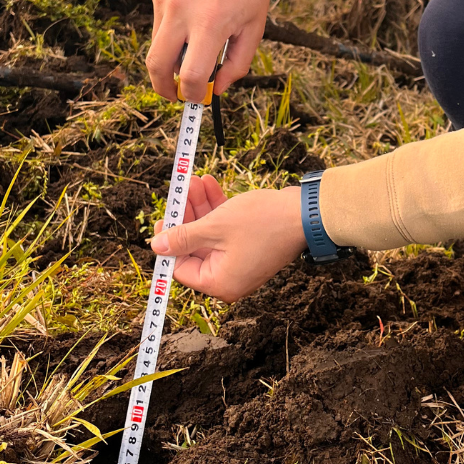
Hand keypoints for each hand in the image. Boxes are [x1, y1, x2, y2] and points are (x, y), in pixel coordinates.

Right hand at [147, 0, 274, 102]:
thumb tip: (217, 89)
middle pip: (156, 66)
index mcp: (210, 24)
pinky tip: (193, 14)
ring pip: (157, 44)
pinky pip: (159, 21)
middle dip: (163, 88)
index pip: (190, 76)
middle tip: (175, 94)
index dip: (192, 94)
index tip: (197, 98)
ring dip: (171, 55)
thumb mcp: (255, 26)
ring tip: (195, 43)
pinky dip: (172, 30)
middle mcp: (181, 11)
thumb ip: (237, 63)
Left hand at [150, 175, 304, 301]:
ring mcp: (241, 262)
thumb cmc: (263, 223)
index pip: (181, 267)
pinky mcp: (250, 246)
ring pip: (209, 235)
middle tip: (181, 191)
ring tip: (196, 181)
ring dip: (201, 208)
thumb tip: (156, 246)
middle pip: (195, 248)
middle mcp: (230, 278)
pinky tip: (211, 185)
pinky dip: (217, 210)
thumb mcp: (215, 227)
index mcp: (220, 283)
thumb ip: (183, 237)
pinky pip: (225, 231)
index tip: (164, 217)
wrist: (306, 214)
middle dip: (187, 216)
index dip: (169, 241)